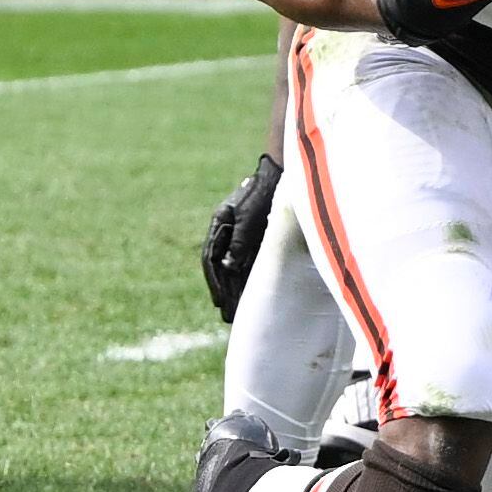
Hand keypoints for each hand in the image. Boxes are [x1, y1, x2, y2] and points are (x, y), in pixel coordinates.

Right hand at [198, 149, 280, 321]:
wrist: (281, 175)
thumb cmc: (264, 192)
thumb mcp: (250, 216)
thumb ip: (240, 241)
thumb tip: (228, 265)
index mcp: (220, 223)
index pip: (210, 258)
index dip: (214, 281)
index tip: (218, 302)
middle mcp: (227, 231)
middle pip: (221, 267)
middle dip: (224, 292)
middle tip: (227, 315)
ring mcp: (239, 234)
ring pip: (233, 268)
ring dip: (234, 290)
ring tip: (236, 313)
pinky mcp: (254, 237)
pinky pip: (246, 263)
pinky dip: (246, 280)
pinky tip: (250, 296)